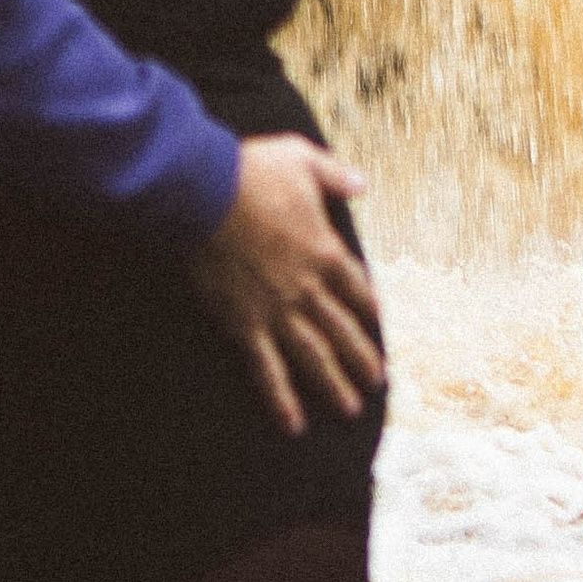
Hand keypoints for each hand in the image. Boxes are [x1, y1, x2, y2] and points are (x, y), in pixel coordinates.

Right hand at [186, 137, 385, 435]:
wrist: (205, 191)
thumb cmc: (251, 170)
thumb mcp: (301, 158)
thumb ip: (334, 174)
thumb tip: (362, 183)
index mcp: (323, 249)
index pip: (355, 285)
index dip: (367, 304)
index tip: (376, 320)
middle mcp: (307, 287)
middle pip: (342, 330)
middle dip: (362, 358)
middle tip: (377, 381)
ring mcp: (278, 310)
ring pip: (314, 356)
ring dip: (334, 384)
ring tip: (350, 408)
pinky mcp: (245, 324)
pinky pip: (267, 369)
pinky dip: (281, 398)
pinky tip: (292, 423)